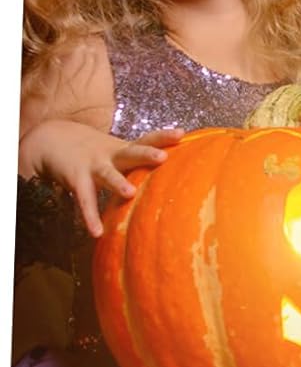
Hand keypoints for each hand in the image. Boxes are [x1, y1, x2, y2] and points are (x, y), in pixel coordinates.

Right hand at [18, 120, 183, 236]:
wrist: (51, 139)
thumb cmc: (94, 152)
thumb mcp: (118, 152)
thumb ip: (139, 163)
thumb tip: (172, 182)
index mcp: (124, 149)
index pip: (146, 139)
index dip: (163, 136)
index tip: (182, 134)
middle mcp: (111, 155)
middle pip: (131, 152)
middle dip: (146, 154)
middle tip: (163, 157)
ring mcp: (93, 166)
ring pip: (107, 174)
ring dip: (117, 183)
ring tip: (130, 193)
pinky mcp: (76, 179)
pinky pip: (84, 200)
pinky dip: (90, 216)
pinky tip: (96, 232)